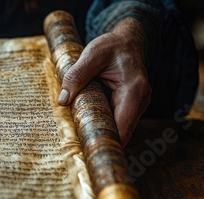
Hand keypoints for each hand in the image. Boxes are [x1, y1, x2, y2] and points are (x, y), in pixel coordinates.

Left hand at [58, 17, 150, 145]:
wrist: (128, 40)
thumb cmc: (112, 46)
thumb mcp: (92, 55)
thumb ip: (77, 76)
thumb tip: (62, 100)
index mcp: (134, 89)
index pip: (123, 126)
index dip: (108, 142)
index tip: (91, 152)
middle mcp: (140, 100)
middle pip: (122, 132)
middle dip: (102, 141)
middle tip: (80, 151)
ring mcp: (137, 105)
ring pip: (120, 128)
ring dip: (102, 134)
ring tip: (81, 142)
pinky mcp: (130, 107)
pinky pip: (117, 122)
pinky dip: (104, 125)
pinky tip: (88, 129)